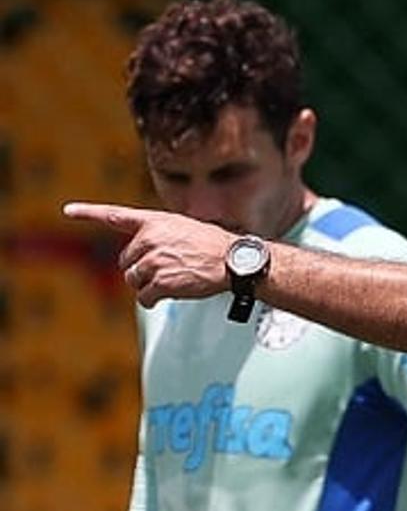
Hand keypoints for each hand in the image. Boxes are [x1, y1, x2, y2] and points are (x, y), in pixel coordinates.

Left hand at [62, 202, 233, 306]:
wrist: (234, 262)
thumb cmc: (213, 246)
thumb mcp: (184, 229)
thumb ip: (157, 237)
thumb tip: (139, 258)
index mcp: (155, 222)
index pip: (116, 215)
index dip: (89, 213)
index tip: (68, 210)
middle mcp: (150, 239)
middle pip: (126, 262)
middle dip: (141, 269)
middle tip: (167, 269)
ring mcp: (153, 261)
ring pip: (134, 281)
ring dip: (149, 285)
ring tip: (174, 279)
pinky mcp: (160, 282)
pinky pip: (144, 297)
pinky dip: (153, 300)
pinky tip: (170, 294)